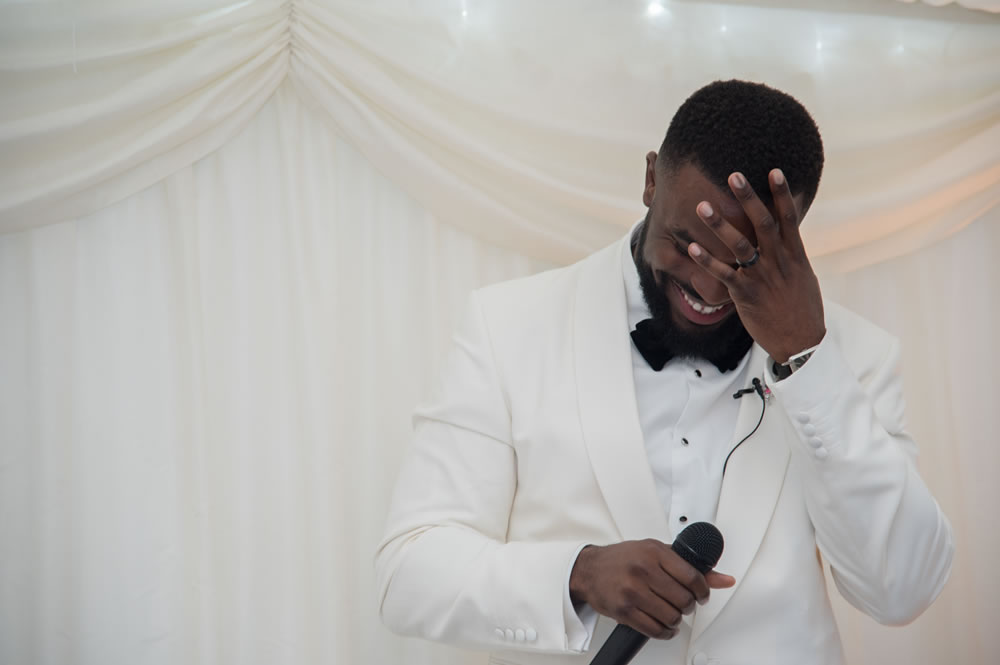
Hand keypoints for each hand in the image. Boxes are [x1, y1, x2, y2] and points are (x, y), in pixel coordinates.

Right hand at [568, 540, 735, 639]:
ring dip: (676, 620)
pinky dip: (665, 632)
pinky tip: (663, 625)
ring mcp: (632, 591)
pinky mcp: (624, 610)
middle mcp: (643, 570)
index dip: (703, 591)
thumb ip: (690, 566)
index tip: (701, 595)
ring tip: (672, 614)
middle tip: (683, 604)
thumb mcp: (657, 552)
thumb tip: (724, 579)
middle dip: (688, 606)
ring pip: (671, 617)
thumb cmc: (624, 559)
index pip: (692, 576)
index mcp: (654, 552)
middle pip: (683, 600)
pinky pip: (655, 630)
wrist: (589, 569)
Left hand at [688, 169, 825, 363]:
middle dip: (748, 199)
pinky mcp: (745, 295)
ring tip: (702, 206)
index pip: (789, 218)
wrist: (802, 342)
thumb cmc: (803, 308)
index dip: (782, 193)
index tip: (773, 171)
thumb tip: (787, 236)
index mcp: (795, 255)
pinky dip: (707, 261)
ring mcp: (761, 277)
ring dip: (719, 224)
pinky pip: (723, 274)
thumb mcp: (804, 276)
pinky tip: (692, 247)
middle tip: (733, 176)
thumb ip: (792, 254)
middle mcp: (779, 262)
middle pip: (763, 223)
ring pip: (739, 245)